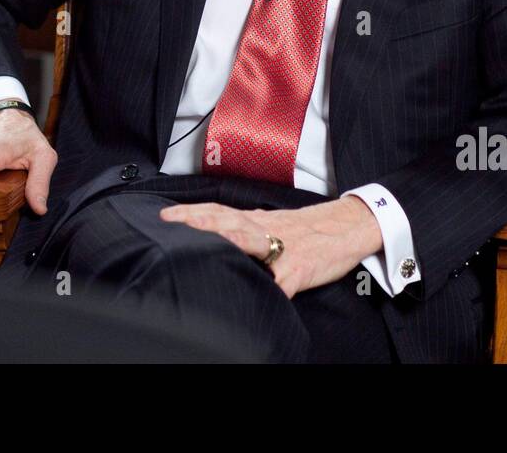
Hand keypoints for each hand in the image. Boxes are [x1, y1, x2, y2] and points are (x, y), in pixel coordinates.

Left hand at [158, 196, 382, 298]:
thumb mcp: (268, 223)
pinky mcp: (300, 269)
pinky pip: (285, 282)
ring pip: (254, 243)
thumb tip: (207, 232)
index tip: (164, 215)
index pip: (217, 211)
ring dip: (231, 242)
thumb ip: (240, 228)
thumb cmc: (302, 229)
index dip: (190, 212)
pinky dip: (275, 289)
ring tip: (210, 246)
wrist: (343, 228)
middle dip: (202, 223)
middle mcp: (264, 230)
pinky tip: (265, 295)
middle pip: (229, 222)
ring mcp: (282, 249)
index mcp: (254, 221)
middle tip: (176, 225)